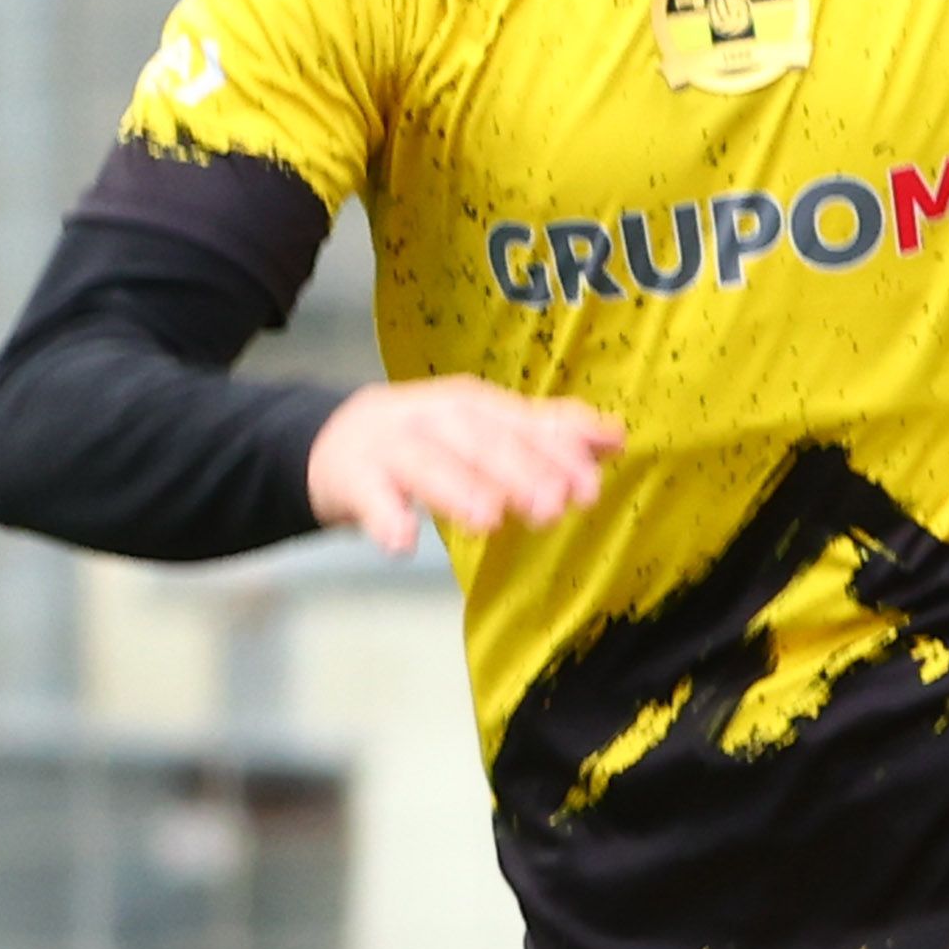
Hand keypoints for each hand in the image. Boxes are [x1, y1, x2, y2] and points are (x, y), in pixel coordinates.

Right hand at [306, 378, 621, 554]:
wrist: (333, 440)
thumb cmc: (430, 439)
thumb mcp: (487, 428)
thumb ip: (548, 433)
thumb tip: (615, 438)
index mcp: (473, 405)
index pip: (520, 425)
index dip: (557, 454)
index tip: (589, 488)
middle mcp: (433, 418)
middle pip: (478, 441)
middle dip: (517, 473)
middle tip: (551, 509)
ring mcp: (390, 446)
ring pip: (425, 465)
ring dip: (457, 490)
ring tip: (488, 521)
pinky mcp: (354, 479)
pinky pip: (369, 499)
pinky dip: (384, 519)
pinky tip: (402, 543)